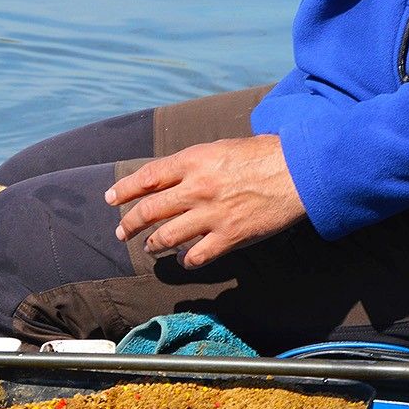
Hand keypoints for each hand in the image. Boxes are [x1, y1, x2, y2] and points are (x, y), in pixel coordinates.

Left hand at [105, 134, 305, 269]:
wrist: (296, 170)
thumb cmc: (261, 154)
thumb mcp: (220, 148)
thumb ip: (194, 163)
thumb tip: (171, 177)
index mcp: (193, 161)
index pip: (147, 177)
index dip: (125, 189)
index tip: (112, 198)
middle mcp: (196, 188)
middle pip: (150, 210)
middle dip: (130, 223)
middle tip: (121, 231)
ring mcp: (211, 214)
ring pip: (167, 236)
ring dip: (153, 244)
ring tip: (149, 247)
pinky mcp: (229, 236)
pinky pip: (196, 255)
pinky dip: (186, 259)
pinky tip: (185, 259)